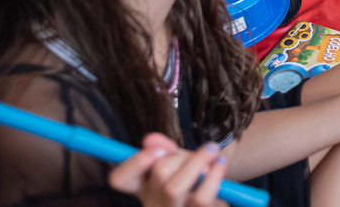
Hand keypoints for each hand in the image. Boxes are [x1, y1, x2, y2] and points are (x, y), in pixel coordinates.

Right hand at [108, 133, 226, 206]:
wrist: (218, 197)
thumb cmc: (194, 178)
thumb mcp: (179, 161)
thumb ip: (166, 150)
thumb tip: (149, 139)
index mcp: (144, 187)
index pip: (119, 179)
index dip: (134, 163)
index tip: (159, 150)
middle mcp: (153, 204)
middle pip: (157, 173)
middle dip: (180, 156)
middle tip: (200, 151)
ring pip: (173, 187)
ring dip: (197, 162)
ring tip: (212, 151)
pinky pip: (201, 197)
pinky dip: (214, 175)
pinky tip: (220, 165)